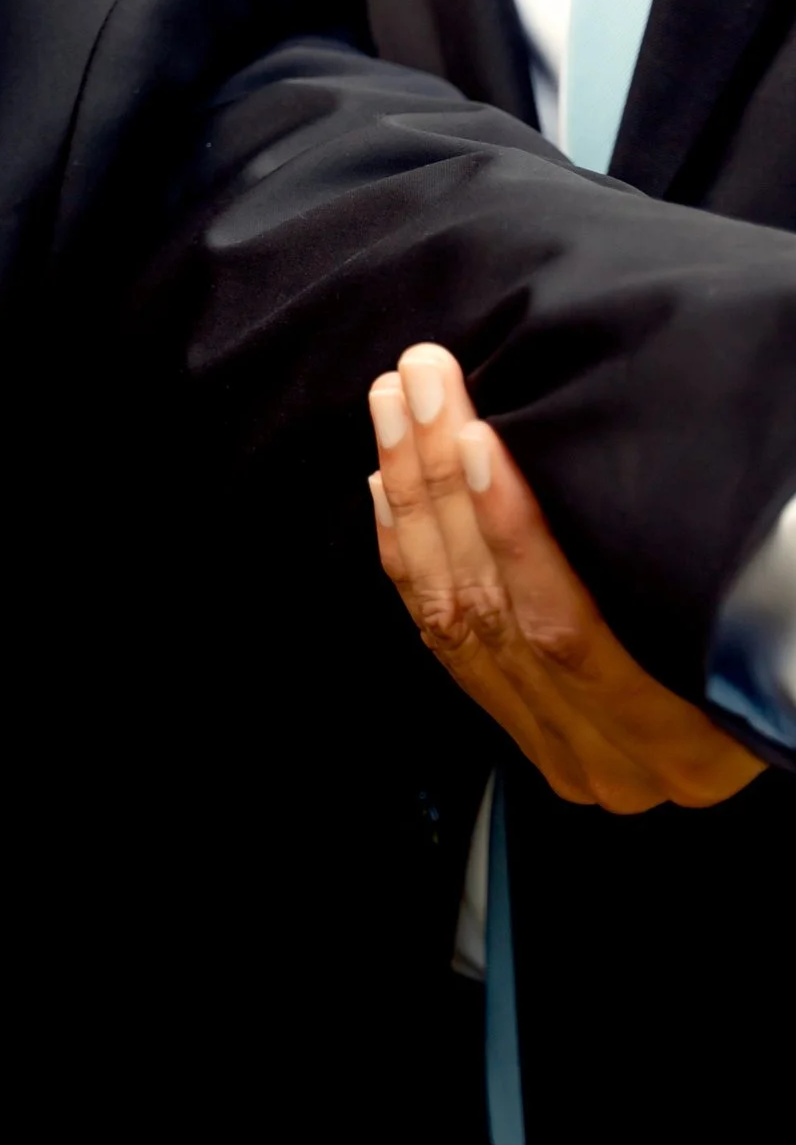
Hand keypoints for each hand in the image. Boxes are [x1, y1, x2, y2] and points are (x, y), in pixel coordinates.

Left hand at [368, 343, 763, 812]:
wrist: (779, 702)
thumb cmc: (774, 623)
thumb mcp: (751, 606)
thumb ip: (680, 562)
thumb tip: (622, 457)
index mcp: (681, 740)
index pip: (568, 632)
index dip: (514, 535)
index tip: (478, 438)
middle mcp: (613, 761)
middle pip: (495, 612)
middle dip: (442, 486)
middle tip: (419, 384)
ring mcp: (563, 750)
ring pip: (456, 618)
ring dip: (416, 501)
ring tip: (396, 407)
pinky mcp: (523, 729)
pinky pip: (441, 636)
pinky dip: (408, 554)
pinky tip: (388, 482)